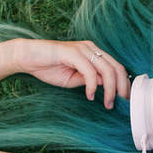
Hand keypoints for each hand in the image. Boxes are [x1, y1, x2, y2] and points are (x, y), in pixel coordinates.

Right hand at [15, 39, 130, 108]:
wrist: (27, 57)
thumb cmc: (48, 67)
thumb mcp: (74, 79)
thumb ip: (90, 80)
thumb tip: (105, 85)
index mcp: (93, 53)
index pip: (116, 67)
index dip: (124, 83)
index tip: (125, 99)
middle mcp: (91, 48)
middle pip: (117, 67)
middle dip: (122, 88)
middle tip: (122, 103)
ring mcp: (82, 49)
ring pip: (107, 69)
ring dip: (109, 89)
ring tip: (107, 103)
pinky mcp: (72, 52)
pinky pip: (89, 71)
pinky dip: (92, 85)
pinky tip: (89, 96)